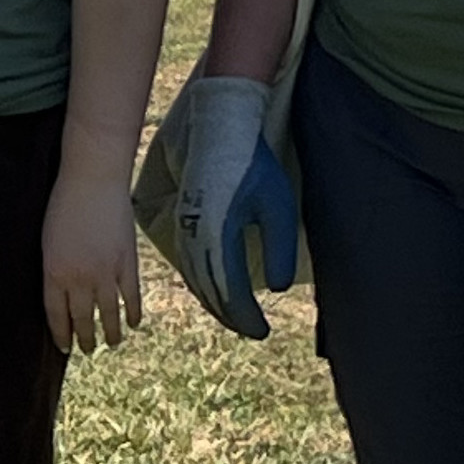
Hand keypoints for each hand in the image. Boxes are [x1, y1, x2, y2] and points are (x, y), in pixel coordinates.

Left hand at [42, 165, 145, 353]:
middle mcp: (79, 279)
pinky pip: (131, 296)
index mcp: (54, 272)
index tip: (64, 347)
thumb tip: (63, 291)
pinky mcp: (128, 262)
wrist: (93, 179)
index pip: (56, 314)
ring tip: (111, 343)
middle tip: (86, 350)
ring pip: (108, 314)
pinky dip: (133, 312)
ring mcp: (106, 272)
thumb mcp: (48, 240)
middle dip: (84, 338)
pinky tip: (134, 323)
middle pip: (82, 319)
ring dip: (110, 333)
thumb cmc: (63, 203)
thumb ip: (55, 267)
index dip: (60, 333)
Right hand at [167, 75, 300, 339]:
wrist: (222, 131)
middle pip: (210, 292)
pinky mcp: (183, 222)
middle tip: (253, 330)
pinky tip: (214, 288)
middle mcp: (195, 239)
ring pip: (196, 281)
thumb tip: (275, 289)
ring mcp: (185, 230)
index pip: (231, 293)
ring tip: (236, 317)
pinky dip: (203, 285)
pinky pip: (189, 265)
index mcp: (218, 239)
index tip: (264, 332)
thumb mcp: (278, 207)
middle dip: (232, 316)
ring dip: (216, 303)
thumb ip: (280, 249)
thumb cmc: (255, 166)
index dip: (247, 318)